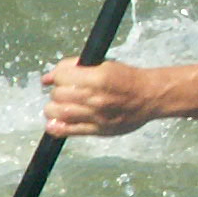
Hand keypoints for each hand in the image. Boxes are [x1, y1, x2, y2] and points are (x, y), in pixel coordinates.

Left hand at [44, 57, 159, 137]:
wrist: (149, 97)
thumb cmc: (128, 80)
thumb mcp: (103, 65)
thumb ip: (74, 69)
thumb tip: (48, 77)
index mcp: (98, 78)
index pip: (61, 77)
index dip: (59, 76)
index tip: (64, 78)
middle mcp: (95, 98)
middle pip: (58, 95)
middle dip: (58, 91)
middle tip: (66, 92)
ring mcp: (96, 116)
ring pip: (59, 113)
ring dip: (55, 108)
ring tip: (62, 105)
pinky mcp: (97, 130)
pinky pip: (68, 131)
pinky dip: (57, 127)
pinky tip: (56, 122)